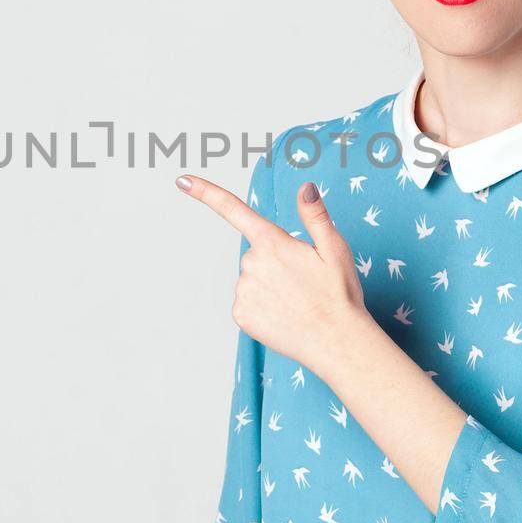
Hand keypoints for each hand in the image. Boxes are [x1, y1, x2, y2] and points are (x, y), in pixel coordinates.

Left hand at [176, 173, 372, 377]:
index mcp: (272, 242)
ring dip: (270, 286)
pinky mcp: (240, 315)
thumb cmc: (338, 295)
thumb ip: (315, 215)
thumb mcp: (334, 248)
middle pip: (256, 253)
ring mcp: (243, 291)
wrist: (336, 342)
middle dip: (275, 262)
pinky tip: (284, 315)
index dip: (206, 193)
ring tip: (297, 301)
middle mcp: (251, 263)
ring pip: (252, 279)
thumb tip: (305, 188)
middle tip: (303, 281)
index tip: (183, 180)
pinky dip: (263, 307)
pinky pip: (248, 302)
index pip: (233, 209)